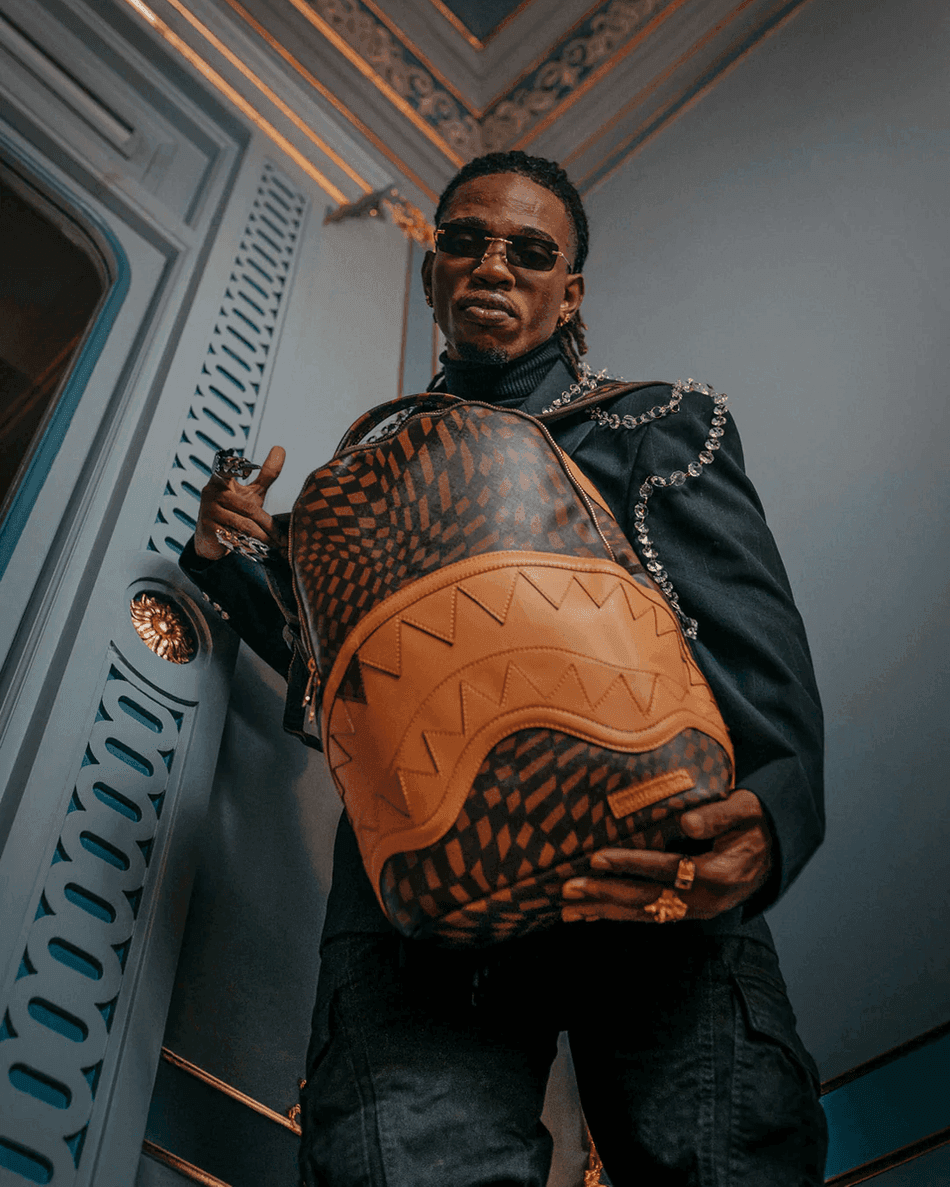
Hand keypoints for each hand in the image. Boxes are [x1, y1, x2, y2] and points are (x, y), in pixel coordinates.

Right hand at [194, 445, 285, 560]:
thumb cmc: (232, 511)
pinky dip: (249, 544)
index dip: (235, 470)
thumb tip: (280, 449)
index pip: (228, 470)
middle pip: (248, 507)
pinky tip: (259, 549)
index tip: (244, 472)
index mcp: (221, 480)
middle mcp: (212, 492)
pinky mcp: (209, 529)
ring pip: (244, 524)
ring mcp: (209, 511)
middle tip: (282, 537)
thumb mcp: (250, 492)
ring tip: (275, 544)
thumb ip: (266, 474)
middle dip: (268, 524)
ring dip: (262, 536)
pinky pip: (234, 536)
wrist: (210, 539)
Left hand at [561, 789, 771, 922]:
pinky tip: (592, 915)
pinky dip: (620, 916)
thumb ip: (719, 815)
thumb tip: (687, 823)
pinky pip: (650, 917)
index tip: (596, 858)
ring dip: (605, 912)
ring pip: (645, 914)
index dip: (630, 863)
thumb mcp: (746, 809)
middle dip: (605, 895)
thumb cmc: (755, 822)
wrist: (776, 851)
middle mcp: (705, 900)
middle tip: (568, 889)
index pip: (666, 869)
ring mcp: (697, 911)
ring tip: (568, 910)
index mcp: (718, 873)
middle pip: (648, 899)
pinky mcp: (689, 913)